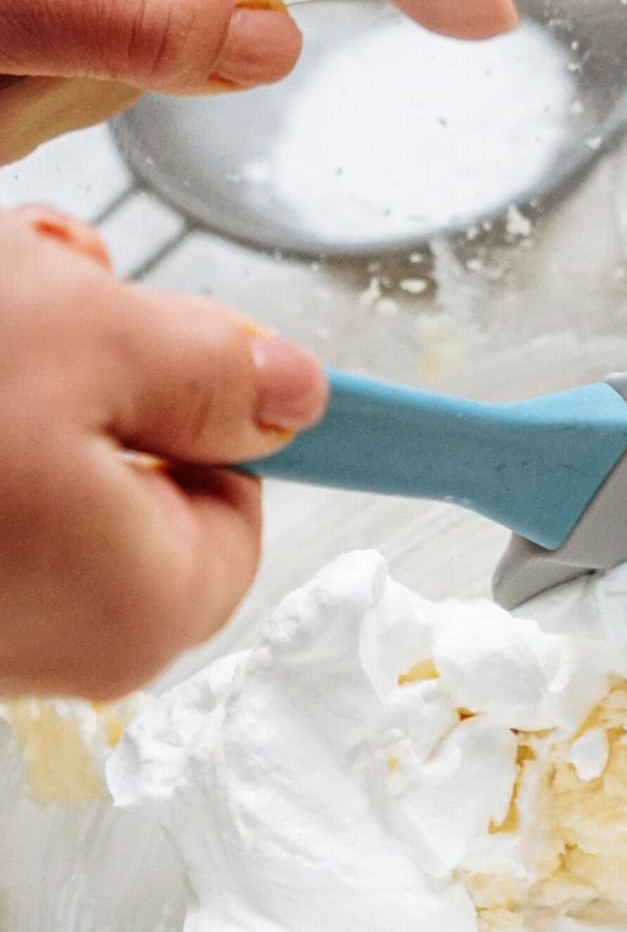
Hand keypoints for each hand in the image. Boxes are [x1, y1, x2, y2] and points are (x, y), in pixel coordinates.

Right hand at [0, 205, 328, 698]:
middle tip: (50, 294)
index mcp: (142, 605)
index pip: (243, 500)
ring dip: (27, 365)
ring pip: (50, 456)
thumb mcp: (79, 344)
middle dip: (95, 362)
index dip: (207, 397)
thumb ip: (207, 367)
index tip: (170, 334)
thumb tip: (294, 392)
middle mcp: (64, 638)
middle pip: (138, 472)